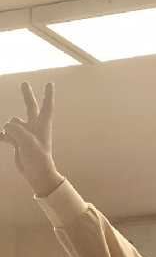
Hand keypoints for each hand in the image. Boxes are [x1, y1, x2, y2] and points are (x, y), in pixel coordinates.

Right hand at [0, 82, 63, 196]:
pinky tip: (1, 138)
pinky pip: (6, 133)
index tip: (50, 83)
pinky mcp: (18, 141)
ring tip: (14, 141)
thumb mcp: (26, 140)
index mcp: (42, 124)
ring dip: (9, 129)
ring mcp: (26, 133)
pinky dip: (3, 135)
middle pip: (30, 106)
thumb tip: (6, 127)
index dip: (48, 94)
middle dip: (27, 95)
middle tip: (24, 83)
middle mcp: (35, 126)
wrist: (36, 173)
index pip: (46, 106)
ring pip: (12, 122)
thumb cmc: (37, 156)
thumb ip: (15, 129)